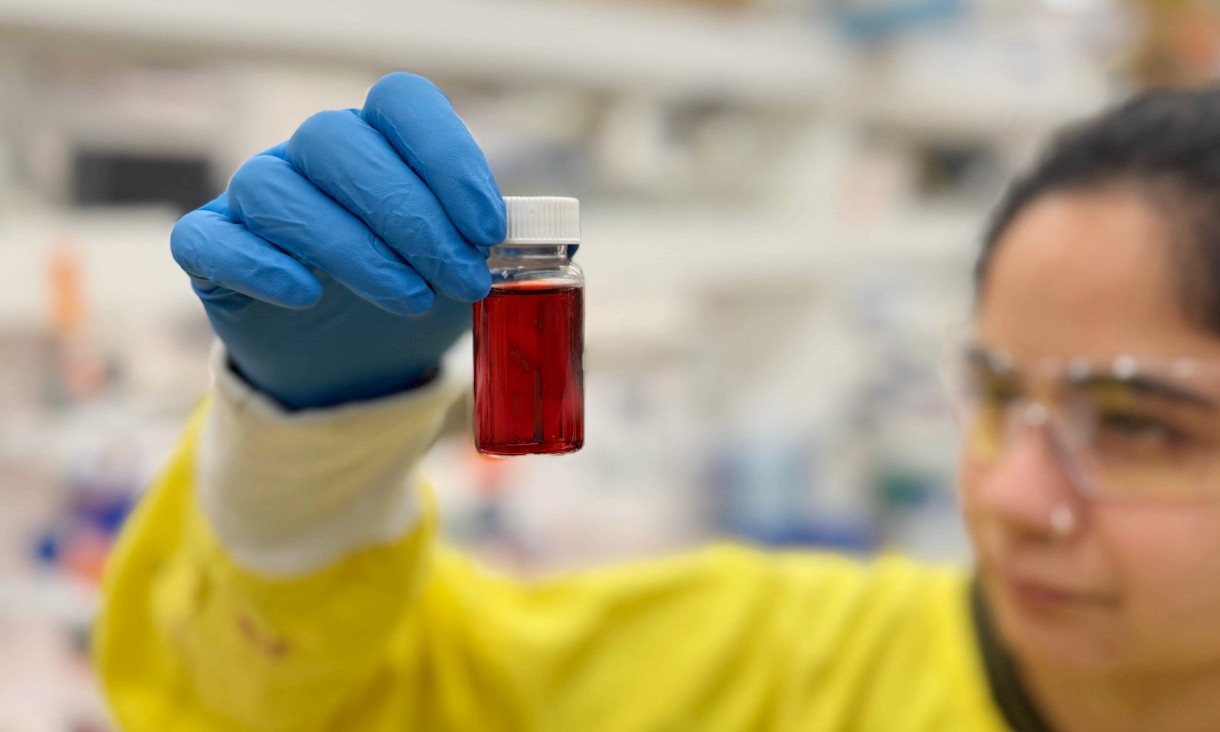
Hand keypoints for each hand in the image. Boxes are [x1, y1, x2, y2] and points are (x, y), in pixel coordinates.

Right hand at [171, 73, 504, 408]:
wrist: (356, 365)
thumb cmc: (414, 294)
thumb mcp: (460, 267)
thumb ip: (480, 243)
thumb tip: (511, 238)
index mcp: (379, 140)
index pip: (401, 102)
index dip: (445, 156)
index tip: (486, 229)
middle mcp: (312, 156)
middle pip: (336, 141)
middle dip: (410, 215)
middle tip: (460, 278)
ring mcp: (254, 199)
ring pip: (275, 189)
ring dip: (351, 248)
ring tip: (410, 301)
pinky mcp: (212, 252)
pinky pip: (210, 239)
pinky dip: (261, 266)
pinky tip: (308, 297)